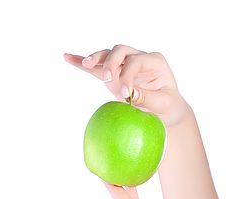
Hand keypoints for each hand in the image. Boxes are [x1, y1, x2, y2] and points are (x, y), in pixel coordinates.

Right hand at [64, 44, 191, 125]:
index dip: (129, 75)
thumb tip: (130, 94)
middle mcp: (139, 58)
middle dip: (112, 62)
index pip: (136, 61)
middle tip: (108, 80)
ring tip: (86, 64)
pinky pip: (98, 66)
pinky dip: (83, 62)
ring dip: (96, 58)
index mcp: (155, 61)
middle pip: (121, 50)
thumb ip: (148, 98)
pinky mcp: (115, 73)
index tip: (126, 94)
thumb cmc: (168, 106)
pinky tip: (68, 57)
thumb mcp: (164, 104)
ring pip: (108, 54)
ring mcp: (125, 64)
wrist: (166, 110)